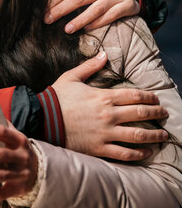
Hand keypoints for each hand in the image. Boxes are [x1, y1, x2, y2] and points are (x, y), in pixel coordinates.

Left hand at [0, 122, 37, 201]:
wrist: (38, 169)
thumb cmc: (17, 148)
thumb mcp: (13, 133)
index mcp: (19, 140)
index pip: (3, 132)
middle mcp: (22, 156)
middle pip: (3, 154)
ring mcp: (22, 173)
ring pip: (5, 174)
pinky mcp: (19, 188)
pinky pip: (5, 192)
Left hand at [45, 0, 139, 32]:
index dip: (54, 0)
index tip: (43, 12)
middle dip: (61, 10)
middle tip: (48, 20)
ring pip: (95, 8)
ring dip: (80, 20)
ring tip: (67, 29)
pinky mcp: (126, 5)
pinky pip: (111, 15)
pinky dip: (98, 22)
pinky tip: (87, 29)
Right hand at [53, 52, 168, 160]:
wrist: (43, 119)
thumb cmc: (56, 98)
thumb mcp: (71, 77)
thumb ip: (89, 66)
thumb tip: (103, 54)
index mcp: (103, 97)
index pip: (134, 96)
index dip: (149, 97)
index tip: (156, 99)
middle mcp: (108, 115)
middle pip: (140, 114)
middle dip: (156, 113)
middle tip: (163, 114)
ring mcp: (105, 133)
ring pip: (138, 135)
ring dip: (154, 135)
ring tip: (162, 135)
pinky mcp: (99, 147)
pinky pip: (124, 152)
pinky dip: (138, 153)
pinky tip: (146, 152)